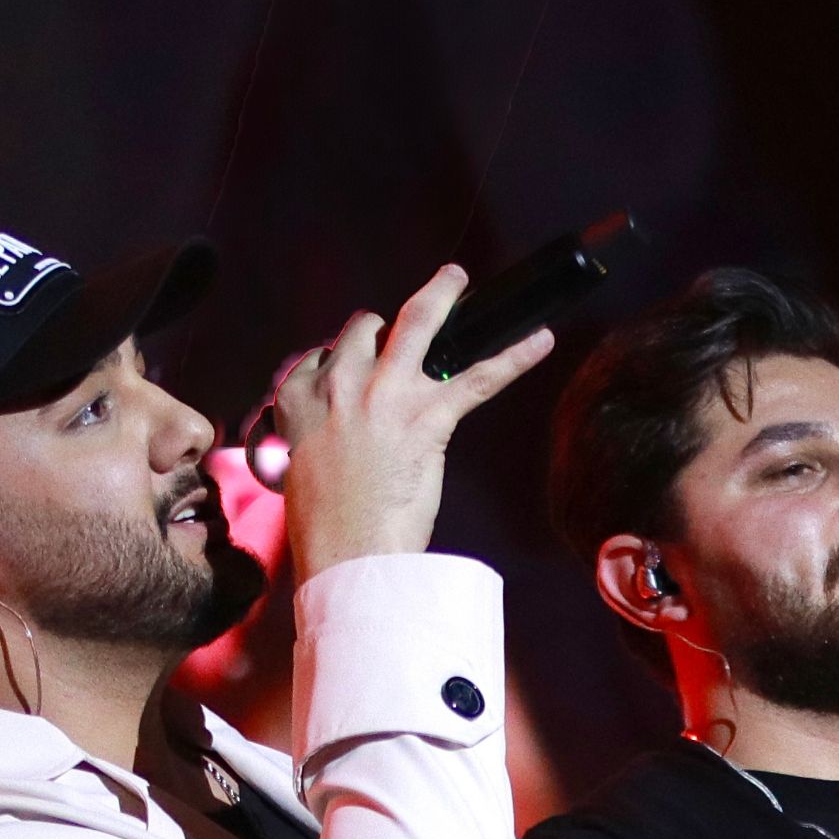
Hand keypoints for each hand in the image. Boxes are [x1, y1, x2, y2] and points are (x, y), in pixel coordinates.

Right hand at [269, 263, 556, 579]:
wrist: (347, 557)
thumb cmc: (325, 531)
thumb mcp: (302, 476)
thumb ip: (316, 445)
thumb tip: (335, 446)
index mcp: (300, 405)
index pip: (319, 359)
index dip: (342, 358)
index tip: (355, 361)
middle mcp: (340, 388)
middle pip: (365, 329)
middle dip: (388, 317)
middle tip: (411, 304)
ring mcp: (385, 397)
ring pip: (417, 325)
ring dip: (440, 297)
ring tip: (456, 281)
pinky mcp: (428, 417)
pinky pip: (478, 377)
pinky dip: (513, 357)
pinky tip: (538, 341)